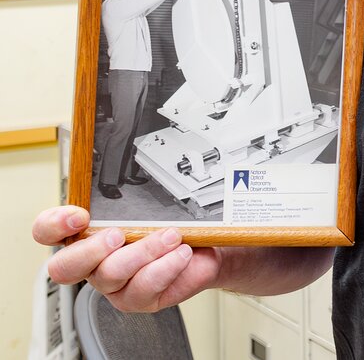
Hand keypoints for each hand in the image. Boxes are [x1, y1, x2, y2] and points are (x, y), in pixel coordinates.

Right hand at [33, 206, 221, 312]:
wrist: (204, 248)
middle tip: (118, 234)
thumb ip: (137, 195)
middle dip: (91, 249)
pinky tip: (181, 254)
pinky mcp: (138, 299)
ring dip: (145, 250)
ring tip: (172, 236)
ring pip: (111, 273)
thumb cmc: (173, 223)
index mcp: (85, 233)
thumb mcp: (154, 202)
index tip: (79, 215)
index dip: (53, 225)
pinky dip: (166, 266)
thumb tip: (142, 177)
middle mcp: (93, 262)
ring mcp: (114, 283)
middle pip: (64, 267)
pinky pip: (145, 287)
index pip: (47, 230)